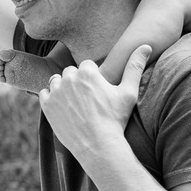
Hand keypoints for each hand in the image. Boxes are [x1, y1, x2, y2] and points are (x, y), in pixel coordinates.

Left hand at [38, 47, 150, 161]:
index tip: (97, 90)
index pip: (87, 66)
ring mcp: (56, 92)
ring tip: (75, 103)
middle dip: (78, 81)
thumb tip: (146, 45)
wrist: (98, 146)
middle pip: (71, 72)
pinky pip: (44, 93)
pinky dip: (51, 98)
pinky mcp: (47, 105)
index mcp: (88, 72)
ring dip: (63, 87)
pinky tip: (63, 107)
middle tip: (87, 99)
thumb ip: (134, 66)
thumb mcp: (129, 92)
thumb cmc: (115, 119)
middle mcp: (69, 78)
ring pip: (56, 81)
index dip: (93, 77)